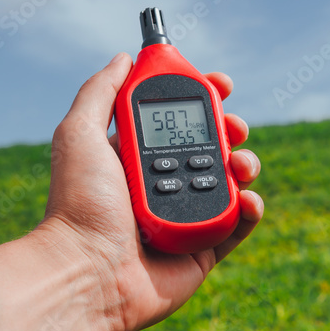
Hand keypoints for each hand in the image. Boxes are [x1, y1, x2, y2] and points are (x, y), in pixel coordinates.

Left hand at [38, 53, 262, 330]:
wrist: (87, 272)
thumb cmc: (78, 205)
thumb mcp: (78, 134)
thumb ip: (100, 93)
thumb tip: (125, 58)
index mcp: (136, 158)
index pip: (175, 120)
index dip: (201, 99)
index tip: (221, 84)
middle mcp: (161, 185)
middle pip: (210, 147)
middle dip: (230, 130)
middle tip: (236, 127)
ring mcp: (184, 218)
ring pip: (230, 183)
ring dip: (246, 166)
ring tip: (243, 166)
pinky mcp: (202, 252)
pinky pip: (237, 226)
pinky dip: (251, 209)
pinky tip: (248, 199)